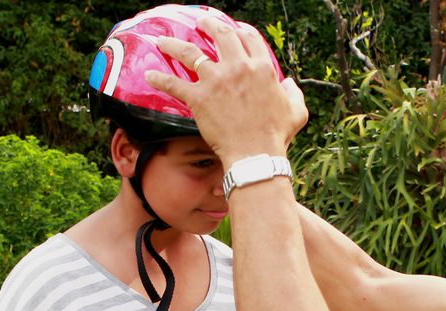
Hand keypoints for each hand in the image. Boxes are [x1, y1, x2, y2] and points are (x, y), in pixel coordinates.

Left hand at [145, 16, 307, 166]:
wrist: (255, 154)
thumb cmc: (276, 136)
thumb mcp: (296, 112)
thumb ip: (294, 94)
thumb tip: (289, 84)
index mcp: (261, 68)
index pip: (249, 39)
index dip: (240, 31)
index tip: (234, 30)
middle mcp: (238, 67)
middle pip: (220, 35)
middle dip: (209, 25)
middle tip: (201, 22)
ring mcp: (216, 81)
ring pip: (190, 53)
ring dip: (174, 44)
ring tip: (164, 41)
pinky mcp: (199, 97)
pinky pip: (174, 84)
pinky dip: (160, 79)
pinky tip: (149, 75)